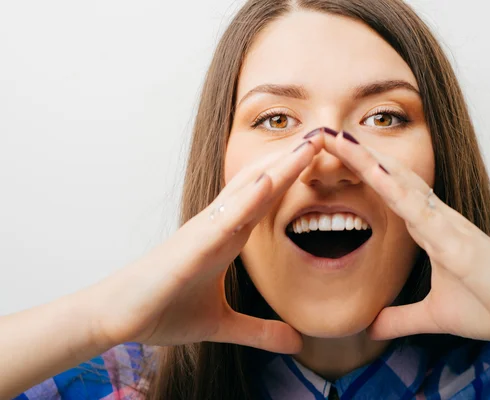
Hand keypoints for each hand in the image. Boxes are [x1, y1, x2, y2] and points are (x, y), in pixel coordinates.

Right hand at [85, 137, 322, 352]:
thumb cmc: (165, 310)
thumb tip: (296, 343)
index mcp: (230, 236)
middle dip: (295, 160)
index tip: (324, 160)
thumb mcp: (223, 325)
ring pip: (250, 190)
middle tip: (327, 135)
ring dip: (281, 166)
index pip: (270, 200)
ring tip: (310, 143)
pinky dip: (249, 199)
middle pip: (265, 184)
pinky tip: (271, 181)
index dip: (295, 178)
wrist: (121, 318)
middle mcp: (221, 224)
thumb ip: (260, 331)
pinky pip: (225, 217)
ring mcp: (207, 230)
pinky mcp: (193, 245)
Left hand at [321, 131, 489, 348]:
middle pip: (389, 178)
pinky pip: (419, 210)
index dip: (362, 172)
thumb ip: (400, 319)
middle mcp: (436, 219)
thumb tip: (371, 328)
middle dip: (357, 155)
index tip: (333, 156)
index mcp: (430, 230)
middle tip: (325, 133)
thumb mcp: (433, 315)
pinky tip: (372, 171)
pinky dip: (394, 189)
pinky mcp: (456, 243)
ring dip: (368, 161)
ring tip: (339, 138)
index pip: (388, 193)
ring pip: (400, 184)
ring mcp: (446, 226)